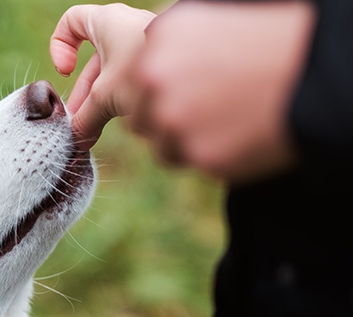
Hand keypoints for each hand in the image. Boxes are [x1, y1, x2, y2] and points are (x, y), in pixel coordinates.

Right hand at [49, 3, 155, 149]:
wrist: (206, 67)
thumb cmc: (148, 69)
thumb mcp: (106, 97)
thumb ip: (86, 118)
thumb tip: (76, 140)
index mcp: (107, 22)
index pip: (71, 22)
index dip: (60, 45)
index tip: (66, 71)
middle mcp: (127, 27)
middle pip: (94, 59)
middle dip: (85, 92)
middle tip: (81, 121)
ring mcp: (147, 43)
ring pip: (116, 71)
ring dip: (105, 99)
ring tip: (100, 128)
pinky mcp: (165, 59)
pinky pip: (137, 76)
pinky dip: (127, 97)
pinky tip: (127, 120)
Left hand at [133, 1, 315, 182]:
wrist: (317, 72)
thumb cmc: (270, 41)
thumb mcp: (210, 21)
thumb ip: (169, 44)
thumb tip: (145, 60)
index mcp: (157, 39)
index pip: (132, 81)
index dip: (156, 92)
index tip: (180, 94)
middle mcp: (155, 78)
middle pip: (139, 118)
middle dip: (165, 120)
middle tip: (205, 113)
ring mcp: (174, 120)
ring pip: (162, 147)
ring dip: (186, 142)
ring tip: (227, 123)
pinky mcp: (200, 155)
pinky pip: (193, 163)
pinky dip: (214, 155)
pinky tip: (241, 135)